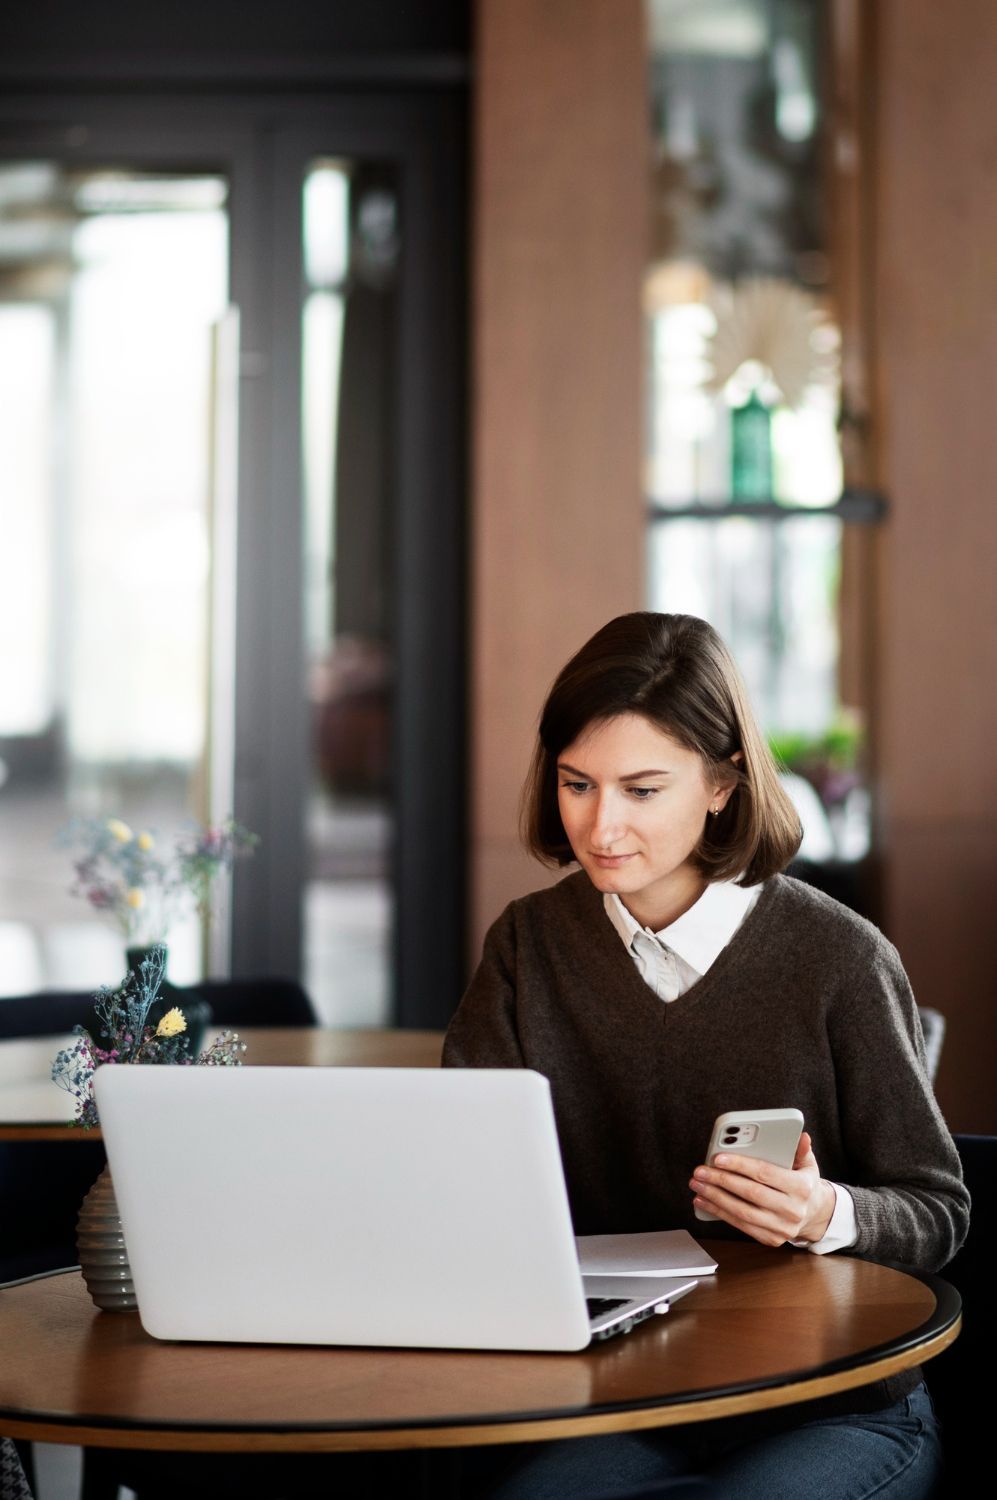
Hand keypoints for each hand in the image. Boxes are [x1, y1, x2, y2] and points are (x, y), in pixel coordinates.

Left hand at [689, 1132, 835, 1247]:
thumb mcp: (807, 1164)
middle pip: (750, 1193)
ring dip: (715, 1198)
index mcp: (802, 1188)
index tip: (717, 1157)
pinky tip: (703, 1201)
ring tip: (698, 1185)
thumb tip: (802, 1136)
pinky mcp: (771, 1239)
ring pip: (742, 1212)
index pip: (765, 1173)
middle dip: (721, 1180)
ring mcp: (782, 1228)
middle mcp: (793, 1210)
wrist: (813, 1214)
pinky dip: (719, 1213)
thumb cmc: (803, 1183)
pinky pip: (740, 1225)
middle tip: (700, 1170)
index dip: (740, 1165)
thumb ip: (801, 1150)